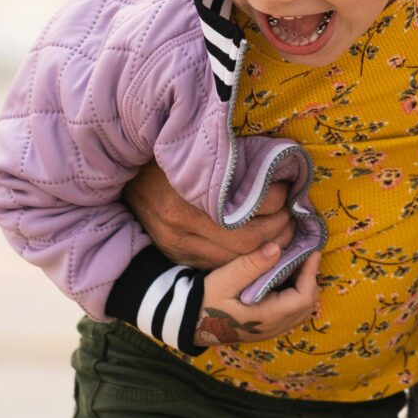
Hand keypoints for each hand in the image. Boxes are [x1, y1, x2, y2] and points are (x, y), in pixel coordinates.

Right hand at [122, 162, 292, 268]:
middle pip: (249, 242)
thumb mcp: (192, 152)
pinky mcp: (179, 257)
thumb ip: (229, 160)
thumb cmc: (165, 158)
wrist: (123, 180)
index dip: (278, 201)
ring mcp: (179, 247)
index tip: (288, 189)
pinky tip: (262, 245)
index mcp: (188, 197)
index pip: (250, 210)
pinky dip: (247, 258)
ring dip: (269, 247)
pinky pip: (222, 265)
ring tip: (284, 228)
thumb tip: (275, 162)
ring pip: (238, 260)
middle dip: (280, 229)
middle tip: (293, 213)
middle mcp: (182, 227)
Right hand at [192, 243, 321, 349]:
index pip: (303, 297)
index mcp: (266, 317)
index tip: (311, 250)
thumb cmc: (204, 300)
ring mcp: (270, 329)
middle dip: (309, 277)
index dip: (311, 273)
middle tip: (303, 253)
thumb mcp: (223, 280)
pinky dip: (294, 293)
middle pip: (307, 303)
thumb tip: (277, 248)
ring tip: (294, 262)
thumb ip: (250, 265)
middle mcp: (273, 327)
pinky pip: (291, 311)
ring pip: (301, 308)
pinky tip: (282, 276)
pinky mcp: (265, 327)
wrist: (188, 322)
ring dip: (302, 285)